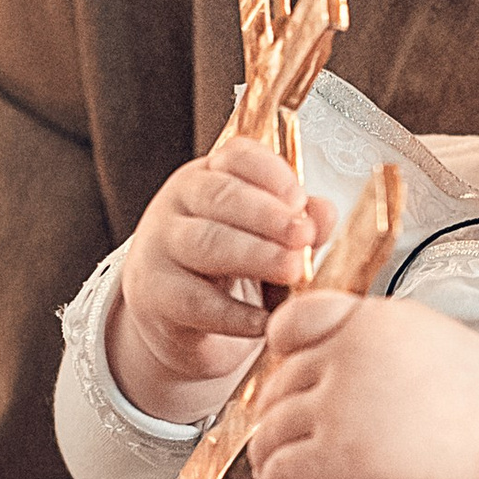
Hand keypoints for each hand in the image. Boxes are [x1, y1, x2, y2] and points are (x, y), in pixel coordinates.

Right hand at [111, 134, 337, 420]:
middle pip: (220, 196)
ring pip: (205, 243)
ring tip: (292, 270)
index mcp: (210, 177)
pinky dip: (235, 314)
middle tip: (304, 236)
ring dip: (255, 255)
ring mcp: (159, 248)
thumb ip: (298, 223)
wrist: (177, 320)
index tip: (300, 199)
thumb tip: (324, 213)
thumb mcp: (267, 240)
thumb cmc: (231, 268)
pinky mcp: (154, 297)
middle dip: (267, 215)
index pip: (236, 157)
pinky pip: (195, 302)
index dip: (270, 173)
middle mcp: (178, 204)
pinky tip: (267, 321)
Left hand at [249, 290, 478, 478]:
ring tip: (278, 470)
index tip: (287, 369)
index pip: (297, 317)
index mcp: (377, 319)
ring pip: (274, 428)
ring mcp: (345, 403)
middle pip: (281, 380)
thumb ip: (374, 343)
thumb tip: (322, 364)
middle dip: (277, 413)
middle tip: (283, 438)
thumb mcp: (429, 342)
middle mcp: (354, 353)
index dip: (284, 347)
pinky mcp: (342, 453)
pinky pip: (282, 469)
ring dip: (269, 455)